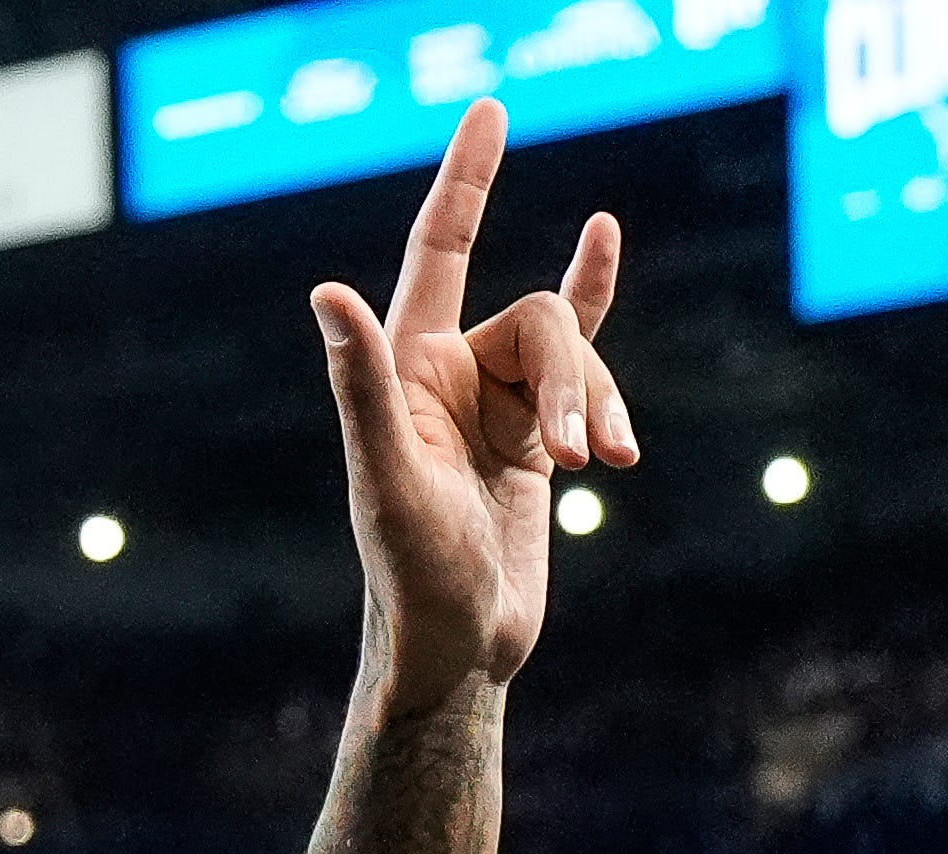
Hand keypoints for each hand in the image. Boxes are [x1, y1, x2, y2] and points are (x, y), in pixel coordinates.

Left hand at [313, 102, 633, 719]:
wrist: (453, 651)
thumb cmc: (410, 576)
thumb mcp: (387, 479)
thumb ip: (363, 385)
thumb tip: (326, 293)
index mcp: (407, 370)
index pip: (440, 247)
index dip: (467, 179)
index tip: (490, 108)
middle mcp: (449, 375)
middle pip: (542, 320)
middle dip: (577, 378)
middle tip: (582, 456)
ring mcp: (498, 407)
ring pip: (579, 357)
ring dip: (603, 405)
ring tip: (606, 469)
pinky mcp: (539, 443)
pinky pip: (588, 374)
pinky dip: (614, 375)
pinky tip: (621, 336)